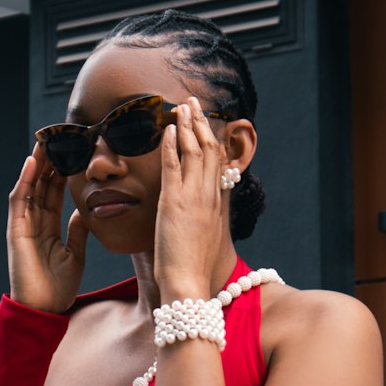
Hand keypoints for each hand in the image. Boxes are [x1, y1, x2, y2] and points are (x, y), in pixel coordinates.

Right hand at [7, 146, 87, 312]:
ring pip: (30, 186)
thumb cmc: (58, 286)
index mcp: (49, 226)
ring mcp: (23, 224)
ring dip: (37, 163)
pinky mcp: (16, 230)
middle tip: (61, 137)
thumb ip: (77, 231)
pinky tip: (33, 162)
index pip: (55, 191)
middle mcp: (34, 221)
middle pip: (42, 184)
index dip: (63, 171)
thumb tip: (84, 212)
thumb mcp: (75, 253)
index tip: (75, 152)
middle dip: (51, 161)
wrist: (45, 309)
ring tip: (46, 141)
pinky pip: (19, 200)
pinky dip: (25, 180)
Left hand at [153, 97, 226, 301]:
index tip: (205, 122)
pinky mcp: (174, 202)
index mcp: (215, 204)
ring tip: (183, 106)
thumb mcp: (202, 238)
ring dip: (188, 125)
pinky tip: (167, 129)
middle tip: (195, 103)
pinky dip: (171, 144)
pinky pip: (173, 165)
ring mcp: (193, 198)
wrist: (188, 283)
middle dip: (202, 123)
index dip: (212, 139)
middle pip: (210, 150)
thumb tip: (196, 213)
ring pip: (195, 151)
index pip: (218, 163)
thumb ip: (200, 219)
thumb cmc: (192, 268)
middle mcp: (208, 196)